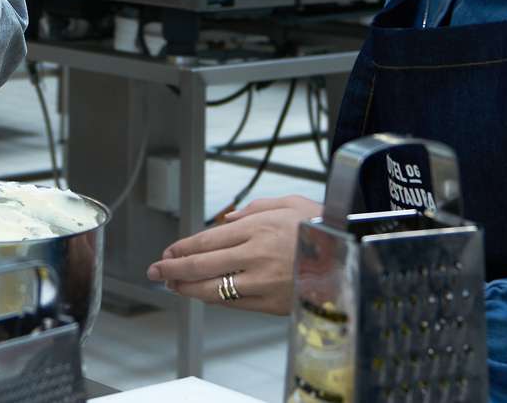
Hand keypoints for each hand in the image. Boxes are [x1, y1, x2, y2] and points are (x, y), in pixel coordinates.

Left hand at [145, 194, 323, 314]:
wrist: (351, 258)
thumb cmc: (321, 227)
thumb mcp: (290, 202)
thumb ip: (256, 206)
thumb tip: (228, 218)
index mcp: (256, 227)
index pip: (205, 240)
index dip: (181, 248)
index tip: (167, 252)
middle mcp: (254, 255)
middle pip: (200, 265)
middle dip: (172, 269)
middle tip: (155, 271)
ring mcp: (261, 282)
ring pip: (212, 288)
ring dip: (186, 288)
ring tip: (172, 286)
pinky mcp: (271, 304)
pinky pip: (233, 304)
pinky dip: (213, 300)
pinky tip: (201, 295)